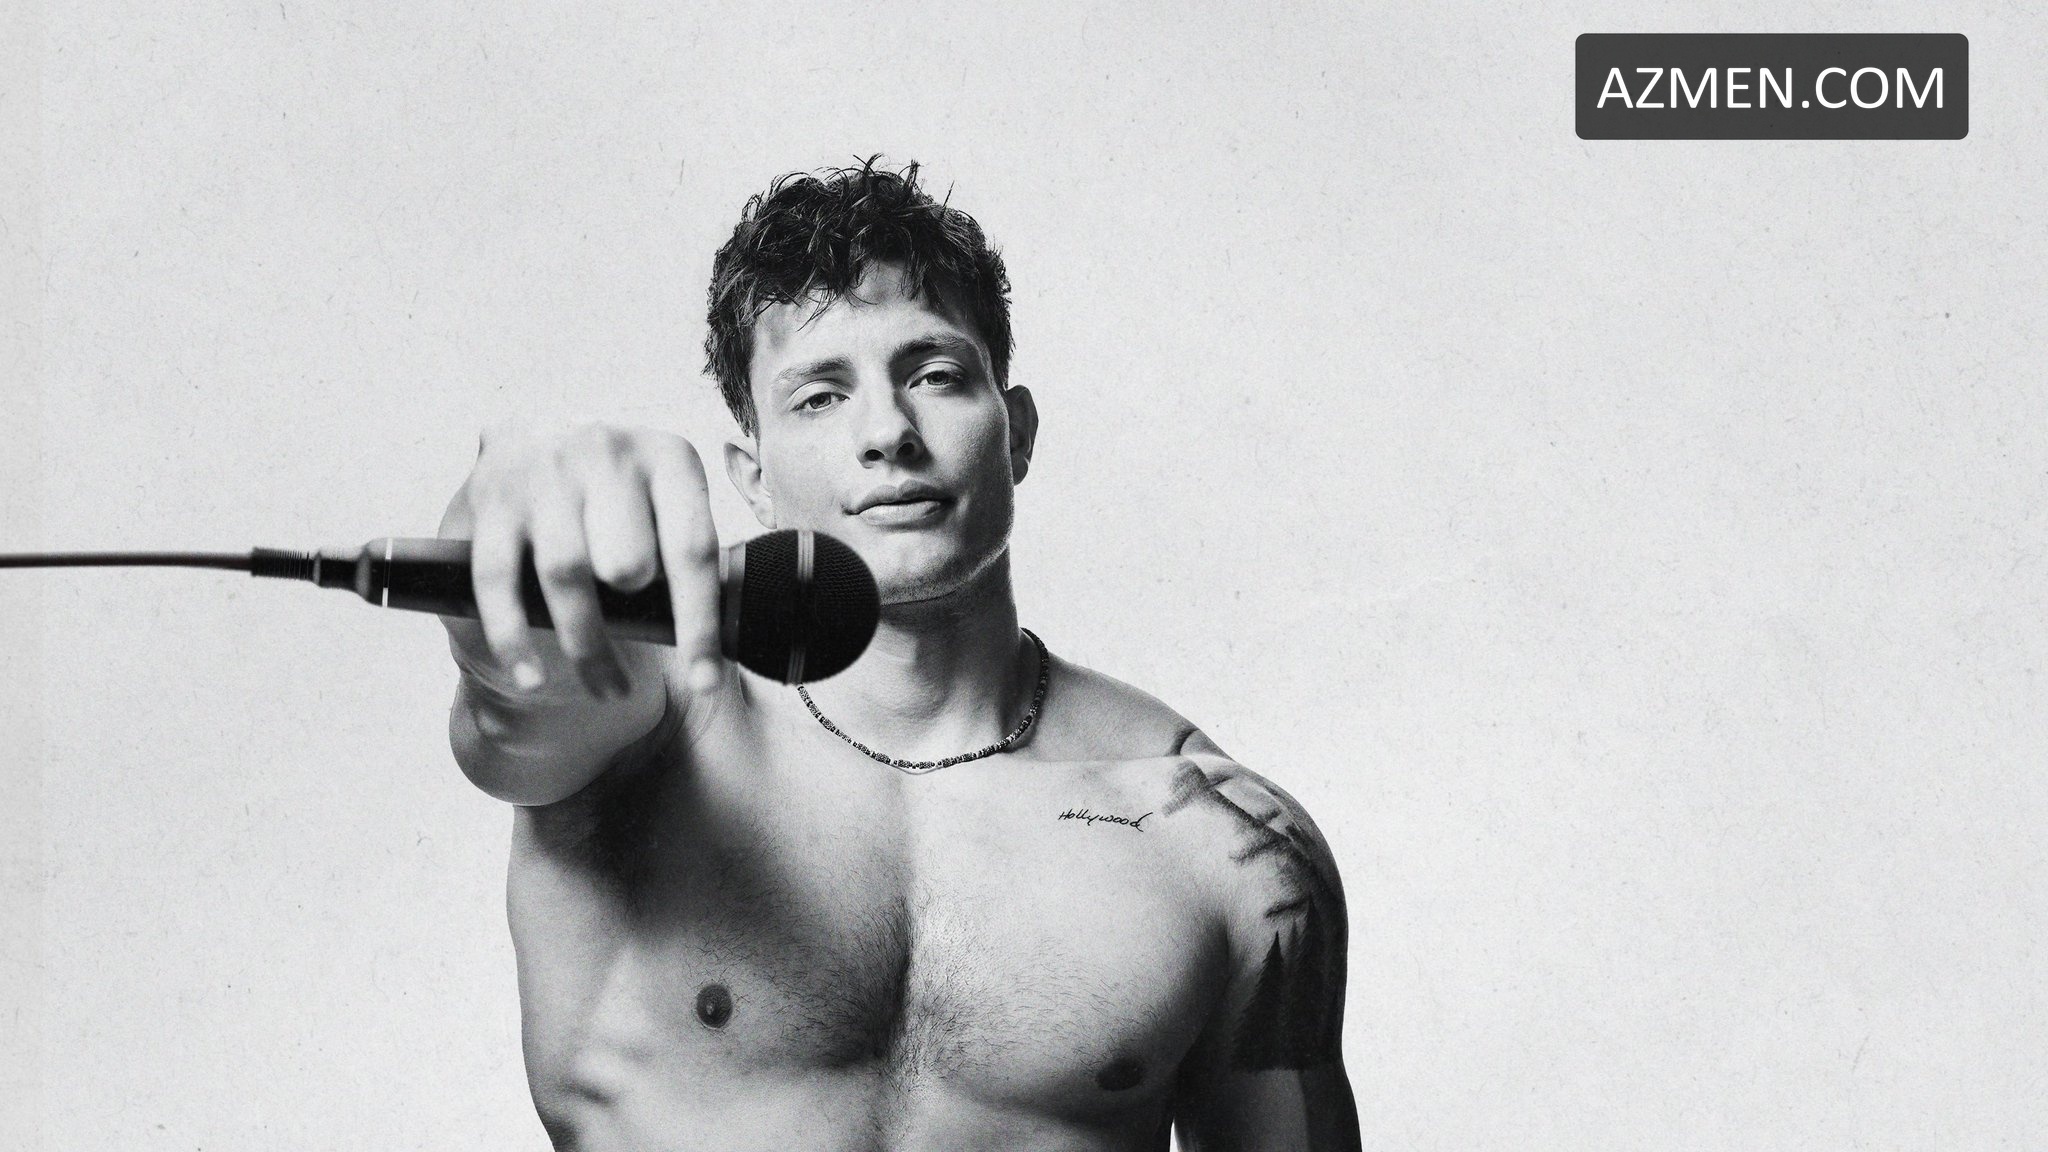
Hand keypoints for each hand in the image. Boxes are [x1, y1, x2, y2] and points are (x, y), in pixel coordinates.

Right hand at [438, 419, 725, 707]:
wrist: (538, 432)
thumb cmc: (621, 491)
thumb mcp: (667, 497)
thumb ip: (687, 554)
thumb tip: (712, 645)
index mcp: (667, 457)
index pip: (691, 550)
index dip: (699, 626)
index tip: (704, 681)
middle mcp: (606, 453)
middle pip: (626, 561)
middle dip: (631, 604)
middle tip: (633, 626)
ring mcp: (544, 475)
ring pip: (566, 577)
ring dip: (587, 648)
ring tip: (606, 686)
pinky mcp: (491, 500)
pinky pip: (499, 583)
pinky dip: (514, 640)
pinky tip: (530, 678)